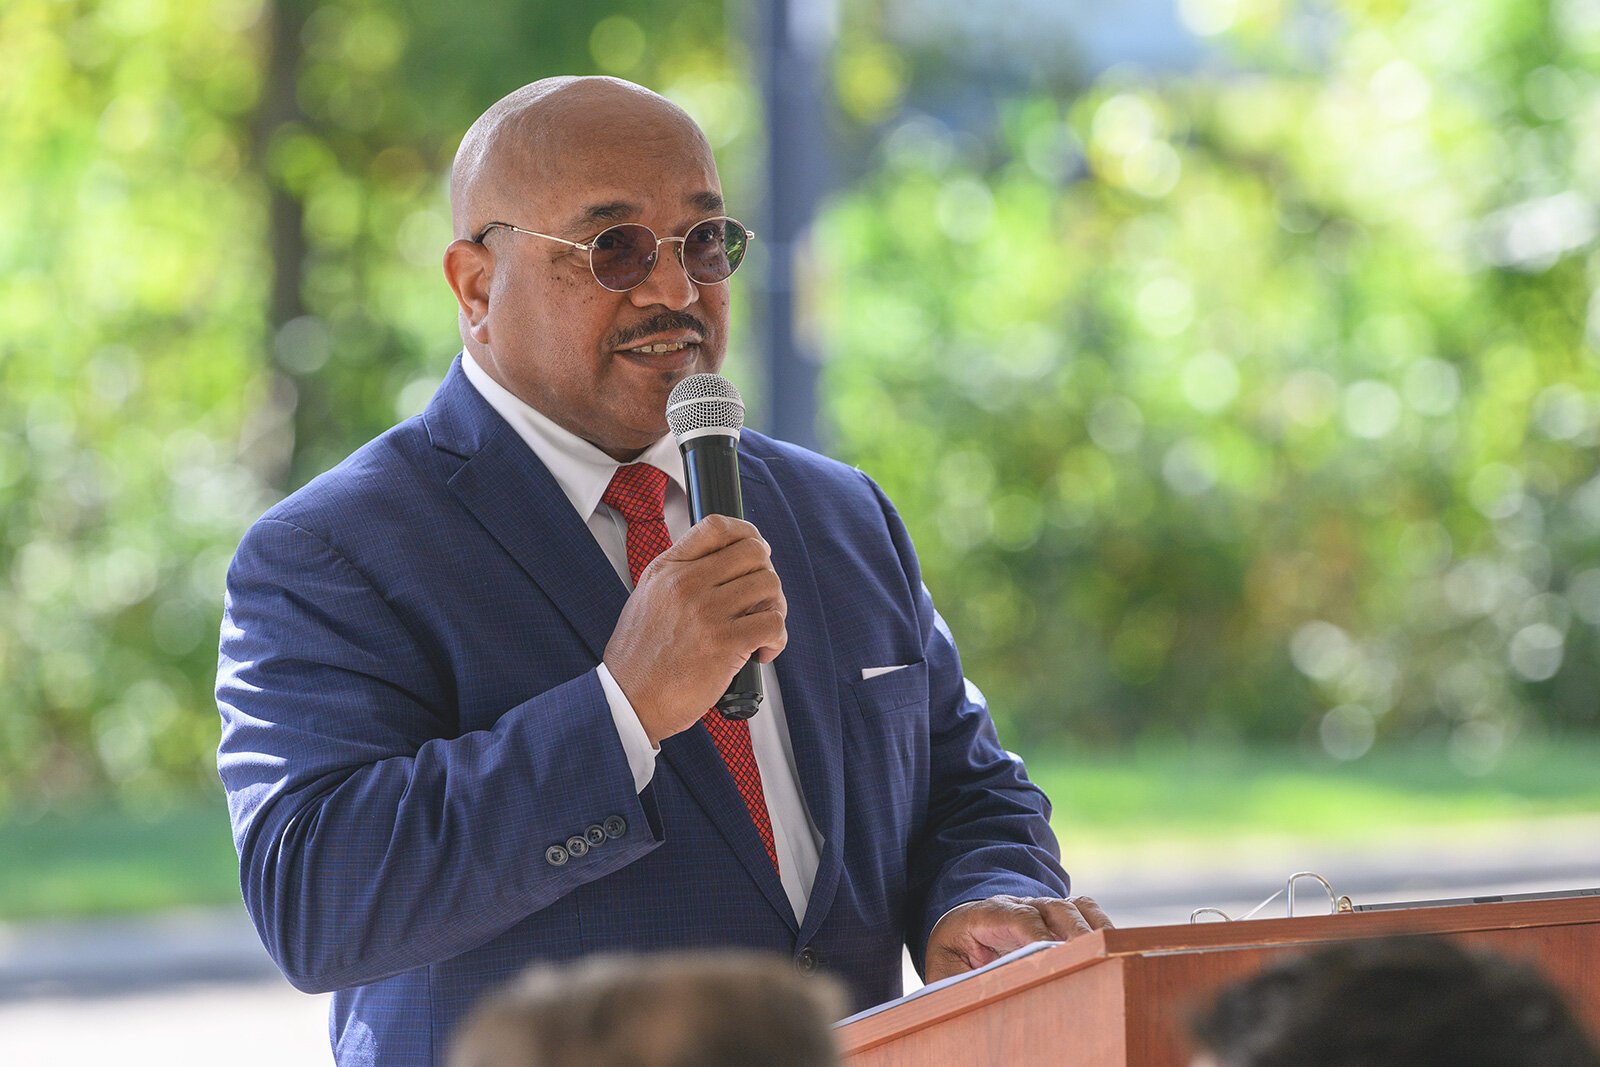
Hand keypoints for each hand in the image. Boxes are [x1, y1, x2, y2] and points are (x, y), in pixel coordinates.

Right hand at [604, 514, 787, 744]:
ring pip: (770, 586)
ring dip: (775, 608)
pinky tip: (762, 652)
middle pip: (754, 553)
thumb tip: (723, 562)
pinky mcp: (725, 643)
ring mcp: (706, 612)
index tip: (756, 551)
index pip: (716, 526)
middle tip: (760, 601)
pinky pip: (773, 623)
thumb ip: (679, 575)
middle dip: (766, 576)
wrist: (629, 701)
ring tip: (761, 629)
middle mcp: (686, 584)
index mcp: (667, 569)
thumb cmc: (640, 658)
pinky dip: (777, 639)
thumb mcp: (647, 598)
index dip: (747, 533)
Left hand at [924, 895, 1113, 982]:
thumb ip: (958, 980)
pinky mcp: (1058, 916)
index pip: (1014, 916)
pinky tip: (1111, 947)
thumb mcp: (944, 969)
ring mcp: (1040, 907)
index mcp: (983, 915)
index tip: (1051, 952)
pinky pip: (1086, 910)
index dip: (1035, 932)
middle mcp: (1017, 905)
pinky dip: (1101, 924)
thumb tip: (978, 996)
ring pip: (1072, 907)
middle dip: (1071, 932)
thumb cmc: (953, 955)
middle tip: (1088, 955)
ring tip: (1106, 953)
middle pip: (1050, 908)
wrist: (961, 930)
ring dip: (1091, 928)